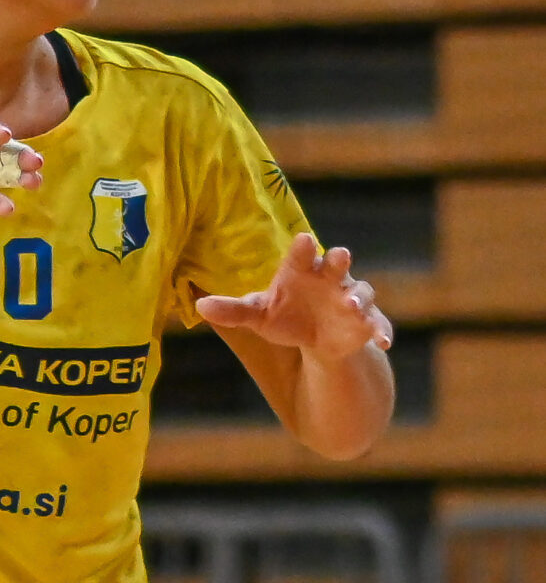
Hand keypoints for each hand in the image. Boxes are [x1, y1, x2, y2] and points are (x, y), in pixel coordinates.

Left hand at [195, 233, 391, 360]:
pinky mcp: (366, 322)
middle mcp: (331, 280)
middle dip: (339, 260)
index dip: (302, 249)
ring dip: (359, 298)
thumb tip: (199, 305)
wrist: (315, 338)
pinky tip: (382, 342)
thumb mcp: (258, 314)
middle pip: (338, 264)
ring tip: (351, 306)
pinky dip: (381, 332)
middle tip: (340, 256)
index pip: (302, 255)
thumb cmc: (285, 315)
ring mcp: (351, 300)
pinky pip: (378, 324)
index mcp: (303, 271)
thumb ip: (233, 310)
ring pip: (361, 293)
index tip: (302, 240)